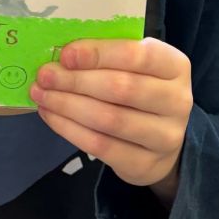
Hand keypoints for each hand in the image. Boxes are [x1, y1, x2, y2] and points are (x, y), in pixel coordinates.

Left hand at [29, 38, 192, 194]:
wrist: (161, 140)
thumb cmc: (141, 89)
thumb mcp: (136, 66)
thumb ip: (108, 56)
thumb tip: (62, 53)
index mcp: (175, 66)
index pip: (138, 55)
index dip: (98, 54)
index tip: (65, 55)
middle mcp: (177, 101)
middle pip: (120, 88)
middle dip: (75, 81)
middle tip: (45, 75)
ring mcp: (165, 136)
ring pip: (108, 119)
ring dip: (67, 105)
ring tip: (41, 94)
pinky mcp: (145, 164)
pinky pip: (100, 146)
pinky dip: (69, 129)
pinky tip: (50, 115)